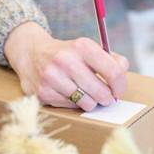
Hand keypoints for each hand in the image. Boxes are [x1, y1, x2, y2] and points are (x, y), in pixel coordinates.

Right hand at [4, 22, 128, 111]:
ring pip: (87, 103)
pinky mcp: (43, 93)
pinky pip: (71, 107)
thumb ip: (111, 59)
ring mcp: (52, 78)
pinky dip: (74, 103)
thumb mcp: (88, 48)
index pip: (114, 72)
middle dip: (107, 98)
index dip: (120, 86)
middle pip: (102, 92)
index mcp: (82, 46)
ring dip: (91, 102)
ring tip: (86, 93)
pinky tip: (68, 93)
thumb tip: (122, 73)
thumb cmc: (67, 53)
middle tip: (105, 97)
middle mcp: (66, 60)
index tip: (118, 90)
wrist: (30, 53)